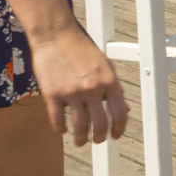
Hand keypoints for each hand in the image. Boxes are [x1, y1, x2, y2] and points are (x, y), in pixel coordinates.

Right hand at [25, 22, 127, 145]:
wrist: (56, 34)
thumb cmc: (81, 48)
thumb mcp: (104, 65)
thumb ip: (112, 87)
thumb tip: (123, 110)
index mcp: (109, 81)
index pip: (120, 113)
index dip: (119, 129)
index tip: (115, 135)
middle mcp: (93, 88)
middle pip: (101, 125)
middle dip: (100, 137)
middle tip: (98, 140)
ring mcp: (72, 92)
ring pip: (80, 127)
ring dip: (82, 138)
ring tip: (81, 141)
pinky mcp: (52, 94)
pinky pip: (58, 120)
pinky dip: (61, 129)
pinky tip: (63, 130)